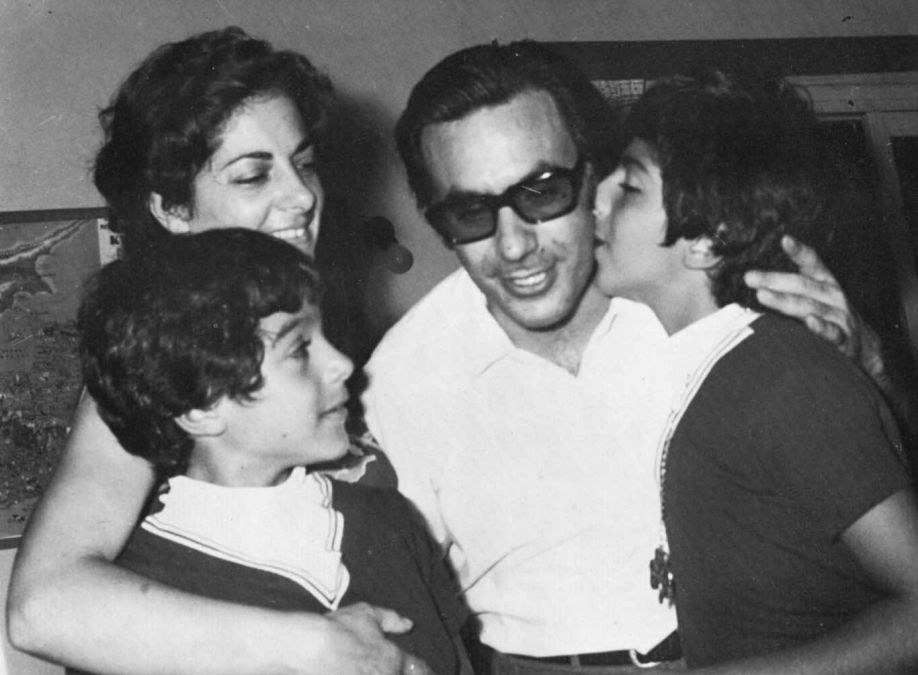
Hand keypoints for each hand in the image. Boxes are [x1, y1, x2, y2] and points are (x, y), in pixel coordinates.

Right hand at [322, 603, 433, 674]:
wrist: (307, 649)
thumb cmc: (337, 629)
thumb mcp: (366, 614)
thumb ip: (391, 619)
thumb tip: (408, 624)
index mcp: (394, 660)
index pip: (420, 670)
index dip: (423, 671)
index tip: (421, 671)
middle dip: (397, 672)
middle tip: (380, 666)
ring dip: (377, 674)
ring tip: (364, 669)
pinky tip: (351, 673)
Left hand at [744, 235, 885, 379]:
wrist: (865, 347)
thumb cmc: (830, 317)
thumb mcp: (814, 297)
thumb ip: (790, 288)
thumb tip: (752, 279)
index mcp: (825, 283)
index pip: (812, 264)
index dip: (800, 252)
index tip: (785, 240)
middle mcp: (833, 296)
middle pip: (803, 285)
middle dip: (775, 280)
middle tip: (749, 277)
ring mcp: (840, 317)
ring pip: (811, 307)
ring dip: (785, 301)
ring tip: (762, 295)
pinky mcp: (845, 340)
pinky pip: (833, 333)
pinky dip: (822, 327)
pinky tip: (810, 322)